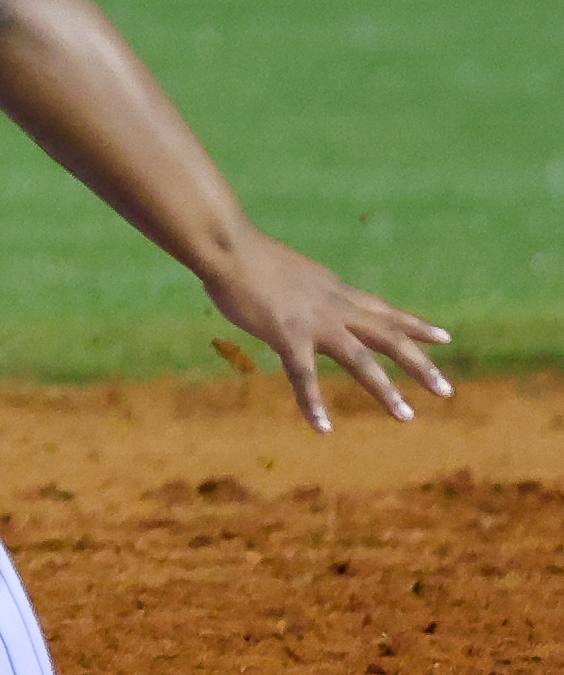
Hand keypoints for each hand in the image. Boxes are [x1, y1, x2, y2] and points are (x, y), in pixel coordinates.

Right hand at [198, 228, 451, 430]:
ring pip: (361, 360)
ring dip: (385, 389)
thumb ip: (303, 290)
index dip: (415, 325)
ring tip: (407, 416)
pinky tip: (322, 427)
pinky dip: (313, 402)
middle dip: (420, 364)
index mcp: (335, 291)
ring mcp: (314, 322)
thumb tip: (301, 297)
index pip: (384, 310)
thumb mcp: (290, 272)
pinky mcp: (287, 335)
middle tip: (446, 391)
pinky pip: (304, 375)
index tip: (445, 338)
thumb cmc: (248, 254)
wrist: (228, 246)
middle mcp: (335, 307)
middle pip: (388, 336)